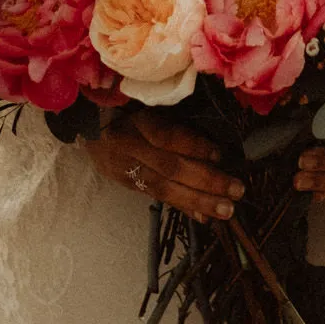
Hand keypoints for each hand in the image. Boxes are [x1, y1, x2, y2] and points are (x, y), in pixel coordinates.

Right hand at [85, 109, 245, 223]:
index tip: (219, 155)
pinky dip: (182, 207)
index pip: (165, 136)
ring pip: (164, 187)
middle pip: (169, 166)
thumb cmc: (128, 109)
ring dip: (198, 201)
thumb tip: (214, 150)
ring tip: (226, 210)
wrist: (88, 124)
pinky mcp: (125, 182)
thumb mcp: (147, 106)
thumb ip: (174, 124)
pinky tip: (203, 217)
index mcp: (137, 119)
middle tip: (236, 190)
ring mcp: (124, 167)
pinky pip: (157, 196)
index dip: (193, 146)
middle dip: (206, 180)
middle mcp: (129, 145)